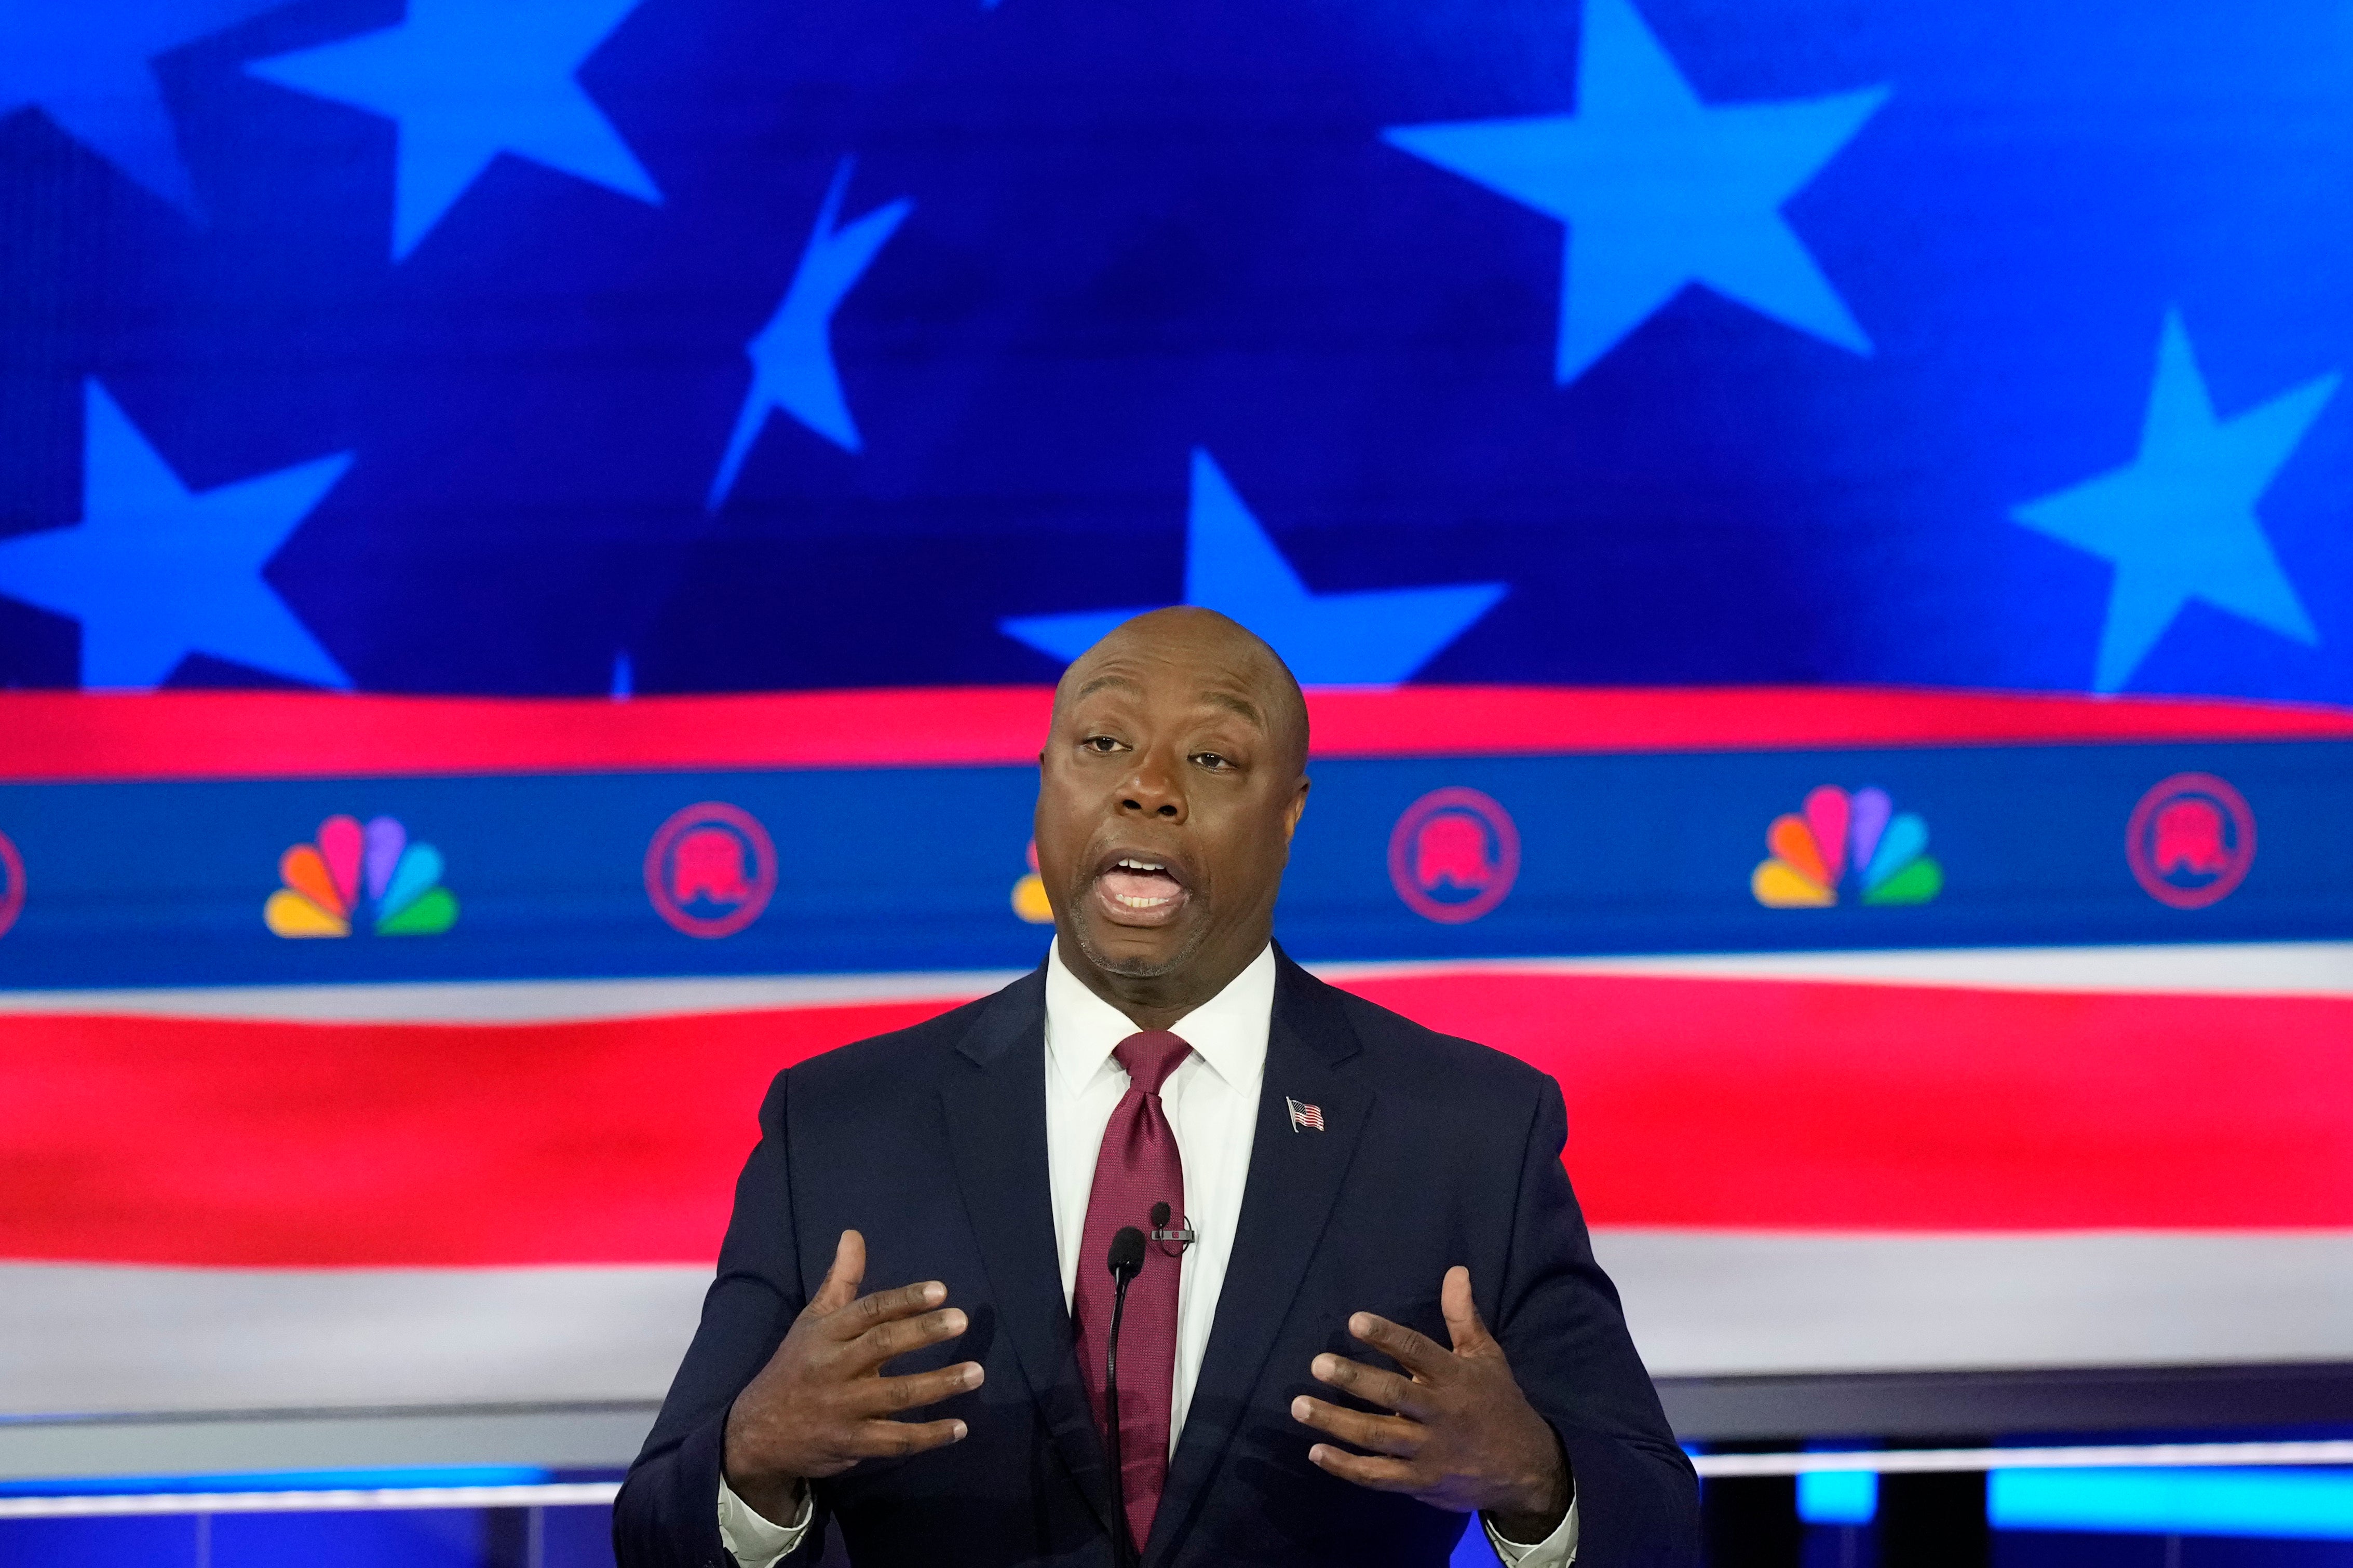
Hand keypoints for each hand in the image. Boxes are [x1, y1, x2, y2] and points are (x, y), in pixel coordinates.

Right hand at [722, 1230, 984, 1523]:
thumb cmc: (796, 1366)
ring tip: (976, 1373)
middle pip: (882, 1345)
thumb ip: (840, 1281)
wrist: (758, 1432)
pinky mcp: (850, 1443)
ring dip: (939, 1385)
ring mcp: (842, 1408)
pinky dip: (928, 1437)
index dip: (904, 1299)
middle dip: (923, 1332)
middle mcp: (833, 1368)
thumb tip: (853, 1234)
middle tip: (961, 1320)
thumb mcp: (812, 1322)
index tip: (941, 1290)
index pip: (869, 1310)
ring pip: (896, 1394)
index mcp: (826, 1334)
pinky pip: (894, 1440)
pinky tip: (960, 1428)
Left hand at [1290, 1265, 1570, 1542]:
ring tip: (1300, 1406)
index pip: (1417, 1352)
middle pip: (1392, 1394)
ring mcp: (1429, 1450)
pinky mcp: (1421, 1481)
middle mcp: (1439, 1413)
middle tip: (1317, 1364)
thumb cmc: (1498, 1404)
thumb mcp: (1486, 1357)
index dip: (1387, 1336)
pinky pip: (1378, 1476)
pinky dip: (1346, 1467)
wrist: (1527, 1469)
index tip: (1355, 1321)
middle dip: (1353, 1379)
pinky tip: (1317, 1452)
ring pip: (1377, 1436)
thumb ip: (1463, 1316)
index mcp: (1454, 1378)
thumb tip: (1456, 1271)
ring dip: (1336, 1422)